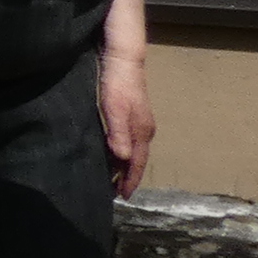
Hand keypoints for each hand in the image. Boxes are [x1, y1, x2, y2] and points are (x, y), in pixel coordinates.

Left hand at [98, 51, 156, 198]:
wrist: (123, 61)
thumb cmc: (117, 85)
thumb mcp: (114, 110)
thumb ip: (118, 134)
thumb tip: (122, 159)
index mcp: (141, 132)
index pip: (136, 163)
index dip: (130, 180)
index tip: (123, 196)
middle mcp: (144, 130)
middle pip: (137, 160)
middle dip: (128, 177)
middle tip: (116, 193)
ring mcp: (140, 123)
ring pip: (134, 151)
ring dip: (125, 166)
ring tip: (114, 179)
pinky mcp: (133, 116)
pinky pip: (129, 142)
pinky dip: (123, 153)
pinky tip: (113, 155)